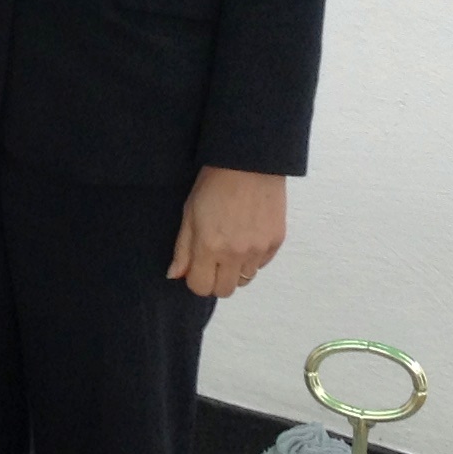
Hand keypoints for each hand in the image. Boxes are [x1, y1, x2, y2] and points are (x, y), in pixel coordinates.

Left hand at [168, 166, 287, 297]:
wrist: (249, 162)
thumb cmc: (214, 183)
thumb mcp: (189, 214)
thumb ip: (182, 249)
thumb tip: (176, 275)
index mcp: (209, 246)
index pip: (201, 287)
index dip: (195, 279)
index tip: (196, 267)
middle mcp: (235, 254)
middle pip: (224, 291)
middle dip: (215, 280)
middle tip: (213, 260)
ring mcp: (258, 249)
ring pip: (245, 279)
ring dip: (235, 269)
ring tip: (231, 244)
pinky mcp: (276, 242)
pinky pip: (261, 264)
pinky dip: (253, 258)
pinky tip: (247, 235)